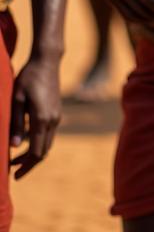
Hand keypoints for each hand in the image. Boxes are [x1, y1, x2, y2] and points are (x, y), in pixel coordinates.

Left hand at [10, 55, 60, 177]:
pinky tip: (26, 142)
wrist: (47, 61)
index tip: (13, 176)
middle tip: (13, 172)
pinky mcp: (57, 111)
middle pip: (44, 151)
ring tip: (16, 159)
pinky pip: (49, 134)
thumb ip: (16, 124)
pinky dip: (39, 143)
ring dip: (34, 154)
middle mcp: (53, 120)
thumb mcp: (16, 100)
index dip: (25, 166)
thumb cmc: (28, 78)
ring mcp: (57, 115)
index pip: (37, 152)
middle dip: (29, 164)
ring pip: (48, 143)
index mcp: (42, 119)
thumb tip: (14, 147)